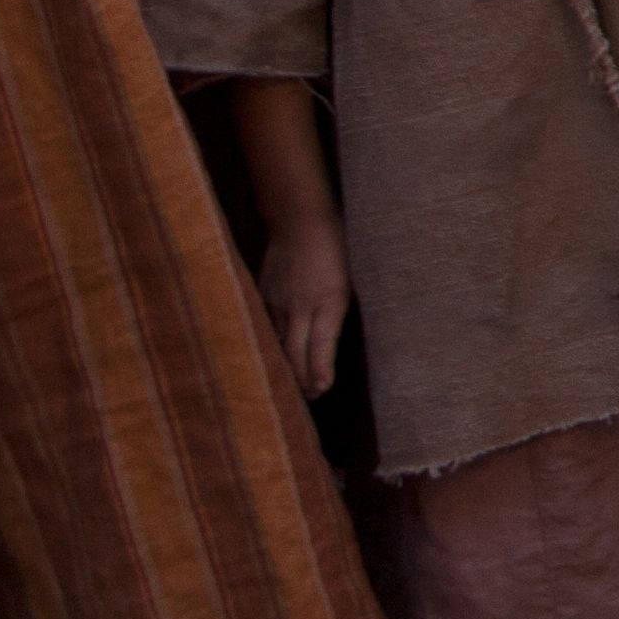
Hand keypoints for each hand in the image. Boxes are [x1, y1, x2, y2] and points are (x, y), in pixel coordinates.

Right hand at [256, 207, 347, 399]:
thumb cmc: (338, 244)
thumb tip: (346, 331)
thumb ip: (345, 305)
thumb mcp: (354, 275)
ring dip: (287, 366)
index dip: (320, 370)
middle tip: (311, 398)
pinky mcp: (264, 295)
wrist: (299, 219)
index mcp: (328, 301)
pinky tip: (275, 357)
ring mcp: (278, 301)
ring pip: (278, 342)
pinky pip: (266, 326)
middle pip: (295, 352)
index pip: (321, 345)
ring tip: (295, 387)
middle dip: (302, 378)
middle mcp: (299, 306)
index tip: (322, 389)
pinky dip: (271, 344)